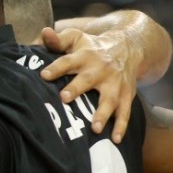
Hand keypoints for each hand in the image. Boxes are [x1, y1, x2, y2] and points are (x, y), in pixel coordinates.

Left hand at [39, 26, 137, 143]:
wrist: (128, 47)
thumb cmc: (92, 46)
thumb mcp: (76, 38)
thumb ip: (58, 40)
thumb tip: (44, 33)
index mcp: (85, 55)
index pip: (68, 61)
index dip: (56, 67)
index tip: (43, 75)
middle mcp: (100, 69)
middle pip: (87, 79)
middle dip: (76, 89)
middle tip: (64, 98)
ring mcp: (114, 84)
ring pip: (109, 100)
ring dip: (103, 114)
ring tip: (95, 128)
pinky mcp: (125, 96)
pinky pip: (125, 112)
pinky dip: (122, 126)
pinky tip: (116, 140)